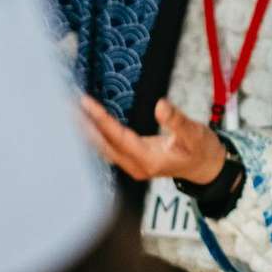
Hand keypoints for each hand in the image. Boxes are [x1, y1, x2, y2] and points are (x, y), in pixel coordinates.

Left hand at [79, 96, 227, 184]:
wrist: (208, 168)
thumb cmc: (202, 150)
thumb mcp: (195, 133)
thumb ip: (177, 121)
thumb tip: (160, 105)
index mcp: (149, 160)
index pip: (117, 137)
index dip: (100, 119)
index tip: (85, 103)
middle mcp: (137, 166)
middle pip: (102, 145)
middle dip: (83, 127)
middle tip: (63, 106)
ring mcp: (134, 166)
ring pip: (103, 149)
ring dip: (86, 132)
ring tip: (68, 113)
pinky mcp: (133, 162)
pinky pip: (108, 149)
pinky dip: (95, 136)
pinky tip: (85, 125)